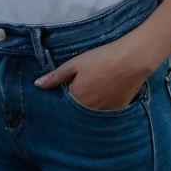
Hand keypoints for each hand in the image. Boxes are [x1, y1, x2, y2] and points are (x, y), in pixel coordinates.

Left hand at [33, 33, 147, 109]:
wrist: (133, 59)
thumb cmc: (102, 58)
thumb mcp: (75, 63)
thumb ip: (56, 76)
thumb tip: (37, 85)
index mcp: (76, 98)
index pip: (63, 104)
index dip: (61, 97)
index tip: (62, 90)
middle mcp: (89, 110)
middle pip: (77, 111)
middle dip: (74, 104)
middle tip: (79, 89)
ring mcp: (105, 111)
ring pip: (91, 113)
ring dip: (88, 107)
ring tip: (92, 91)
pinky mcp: (119, 109)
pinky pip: (106, 112)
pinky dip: (102, 106)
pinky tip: (105, 94)